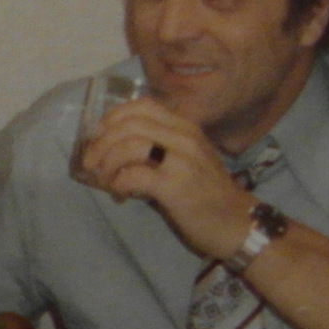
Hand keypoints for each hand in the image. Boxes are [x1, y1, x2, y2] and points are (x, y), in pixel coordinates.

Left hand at [76, 96, 252, 262]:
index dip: (112, 118)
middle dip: (101, 142)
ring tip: (104, 181)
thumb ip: (158, 146)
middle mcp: (184, 137)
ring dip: (107, 163)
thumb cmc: (207, 192)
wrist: (237, 223)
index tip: (99, 137)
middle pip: (129, 123)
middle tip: (91, 163)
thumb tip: (112, 147)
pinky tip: (120, 193)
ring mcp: (182, 160)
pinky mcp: (176, 186)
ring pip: (129, 145)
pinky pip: (134, 175)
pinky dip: (118, 182)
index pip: (142, 105)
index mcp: (185, 126)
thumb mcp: (187, 157)